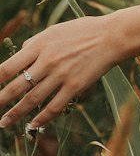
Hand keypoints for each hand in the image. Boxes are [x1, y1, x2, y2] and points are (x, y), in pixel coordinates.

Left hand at [0, 14, 117, 130]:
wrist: (112, 36)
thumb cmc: (83, 30)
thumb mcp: (54, 30)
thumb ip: (34, 43)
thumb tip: (19, 55)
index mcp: (39, 45)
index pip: (7, 67)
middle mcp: (47, 61)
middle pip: (16, 87)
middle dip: (0, 101)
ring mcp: (61, 74)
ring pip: (32, 99)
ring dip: (16, 113)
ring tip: (4, 122)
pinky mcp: (75, 86)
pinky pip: (55, 106)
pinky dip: (42, 118)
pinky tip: (33, 125)